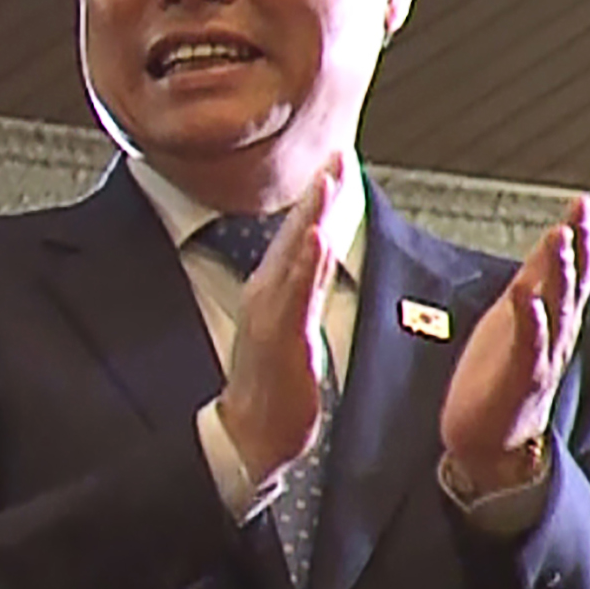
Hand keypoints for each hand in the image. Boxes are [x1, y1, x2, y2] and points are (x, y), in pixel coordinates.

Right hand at [216, 152, 344, 485]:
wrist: (251, 437)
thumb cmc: (273, 388)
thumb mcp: (290, 329)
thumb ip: (302, 292)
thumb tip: (315, 261)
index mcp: (274, 290)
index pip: (299, 234)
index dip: (318, 197)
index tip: (336, 159)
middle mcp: (269, 294)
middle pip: (297, 234)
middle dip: (319, 191)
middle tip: (338, 151)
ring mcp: (274, 314)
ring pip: (297, 256)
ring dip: (312, 214)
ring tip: (328, 178)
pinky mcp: (283, 338)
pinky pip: (297, 295)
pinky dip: (304, 262)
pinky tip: (315, 237)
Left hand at [441, 194, 589, 492]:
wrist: (491, 442)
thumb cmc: (502, 378)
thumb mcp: (522, 317)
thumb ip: (540, 279)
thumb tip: (556, 236)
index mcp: (556, 316)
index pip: (582, 268)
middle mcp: (558, 332)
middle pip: (575, 281)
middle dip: (581, 243)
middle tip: (584, 208)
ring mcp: (543, 354)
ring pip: (557, 307)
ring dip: (560, 272)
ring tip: (560, 237)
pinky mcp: (523, 377)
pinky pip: (529, 344)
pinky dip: (531, 319)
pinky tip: (527, 296)